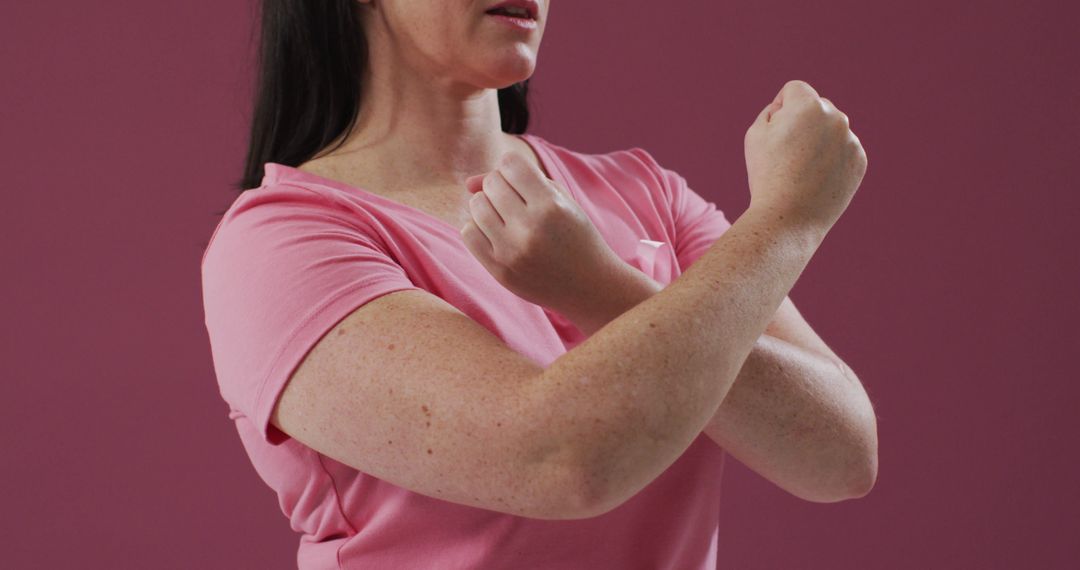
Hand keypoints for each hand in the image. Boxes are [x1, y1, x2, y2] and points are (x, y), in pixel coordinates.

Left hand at [459, 152, 625, 315]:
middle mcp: (529, 228)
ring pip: (476, 205)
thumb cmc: (574, 236)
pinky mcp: (499, 270)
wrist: (589, 286)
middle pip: (491, 183)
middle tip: (518, 201)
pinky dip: (478, 228)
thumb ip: (518, 181)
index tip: (525, 181)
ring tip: (507, 217)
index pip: (509, 163)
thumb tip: (468, 183)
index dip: (514, 168)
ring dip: (488, 205)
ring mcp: (511, 251)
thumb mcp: (560, 201)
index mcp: (551, 206)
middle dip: (501, 186)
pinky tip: (497, 233)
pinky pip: (468, 232)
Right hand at [743, 79, 867, 230]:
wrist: (789, 218)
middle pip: (816, 108)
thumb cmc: (766, 176)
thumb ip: (772, 112)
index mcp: (808, 106)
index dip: (780, 108)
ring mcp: (851, 140)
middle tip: (787, 155)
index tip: (774, 133)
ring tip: (801, 170)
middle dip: (802, 123)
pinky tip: (816, 179)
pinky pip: (843, 150)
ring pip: (831, 130)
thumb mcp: (756, 135)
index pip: (794, 89)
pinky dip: (831, 160)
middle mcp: (836, 118)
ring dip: (818, 141)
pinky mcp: (860, 161)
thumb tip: (789, 108)